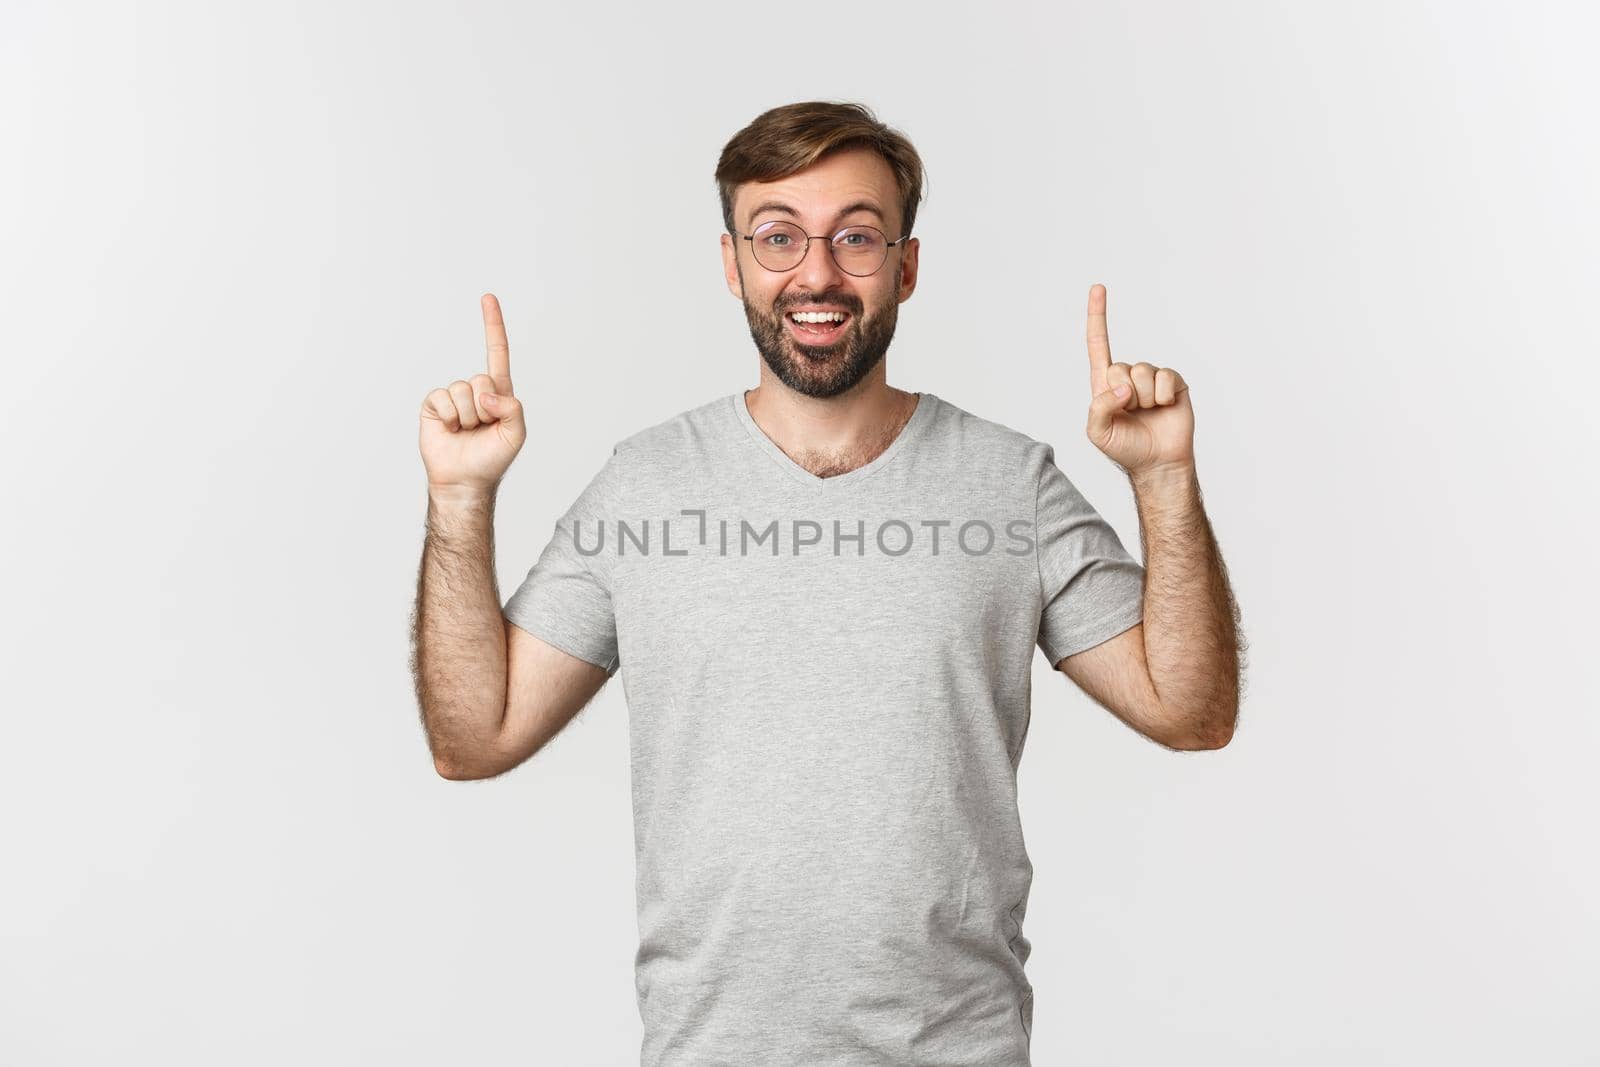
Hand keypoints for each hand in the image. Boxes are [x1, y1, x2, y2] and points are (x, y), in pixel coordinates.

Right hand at [419, 294, 526, 496]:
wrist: (465, 480)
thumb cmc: (493, 459)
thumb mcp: (516, 434)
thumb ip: (513, 407)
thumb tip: (486, 393)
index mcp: (498, 392)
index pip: (497, 352)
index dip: (493, 325)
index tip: (487, 298)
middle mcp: (475, 390)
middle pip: (481, 379)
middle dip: (484, 407)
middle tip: (482, 428)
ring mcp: (453, 397)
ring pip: (462, 390)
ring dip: (466, 416)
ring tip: (466, 432)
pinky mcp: (434, 405)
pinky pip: (442, 398)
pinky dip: (448, 417)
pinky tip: (450, 431)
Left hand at [1083, 283, 1194, 475]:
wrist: (1158, 463)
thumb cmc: (1125, 448)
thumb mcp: (1098, 432)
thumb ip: (1099, 408)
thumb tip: (1122, 388)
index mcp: (1106, 384)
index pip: (1098, 344)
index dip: (1098, 316)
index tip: (1098, 287)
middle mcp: (1128, 377)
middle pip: (1120, 367)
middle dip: (1124, 394)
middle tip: (1131, 413)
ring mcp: (1152, 379)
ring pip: (1142, 372)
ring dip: (1144, 398)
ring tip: (1148, 413)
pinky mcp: (1174, 383)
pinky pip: (1165, 378)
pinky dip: (1163, 395)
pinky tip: (1165, 407)